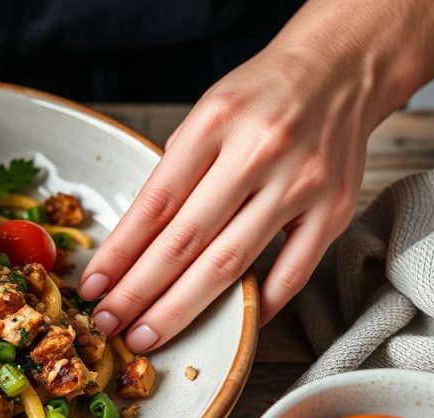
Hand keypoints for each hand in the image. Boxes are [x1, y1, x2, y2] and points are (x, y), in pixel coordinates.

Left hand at [79, 46, 374, 351]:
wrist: (340, 68)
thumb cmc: (261, 95)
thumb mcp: (206, 114)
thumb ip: (176, 171)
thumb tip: (135, 243)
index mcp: (215, 123)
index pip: (154, 204)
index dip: (119, 253)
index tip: (93, 285)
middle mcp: (258, 152)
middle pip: (185, 241)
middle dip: (139, 291)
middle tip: (108, 324)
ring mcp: (300, 184)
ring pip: (230, 264)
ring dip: (181, 309)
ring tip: (147, 334)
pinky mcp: (336, 210)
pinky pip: (292, 273)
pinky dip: (257, 305)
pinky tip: (226, 325)